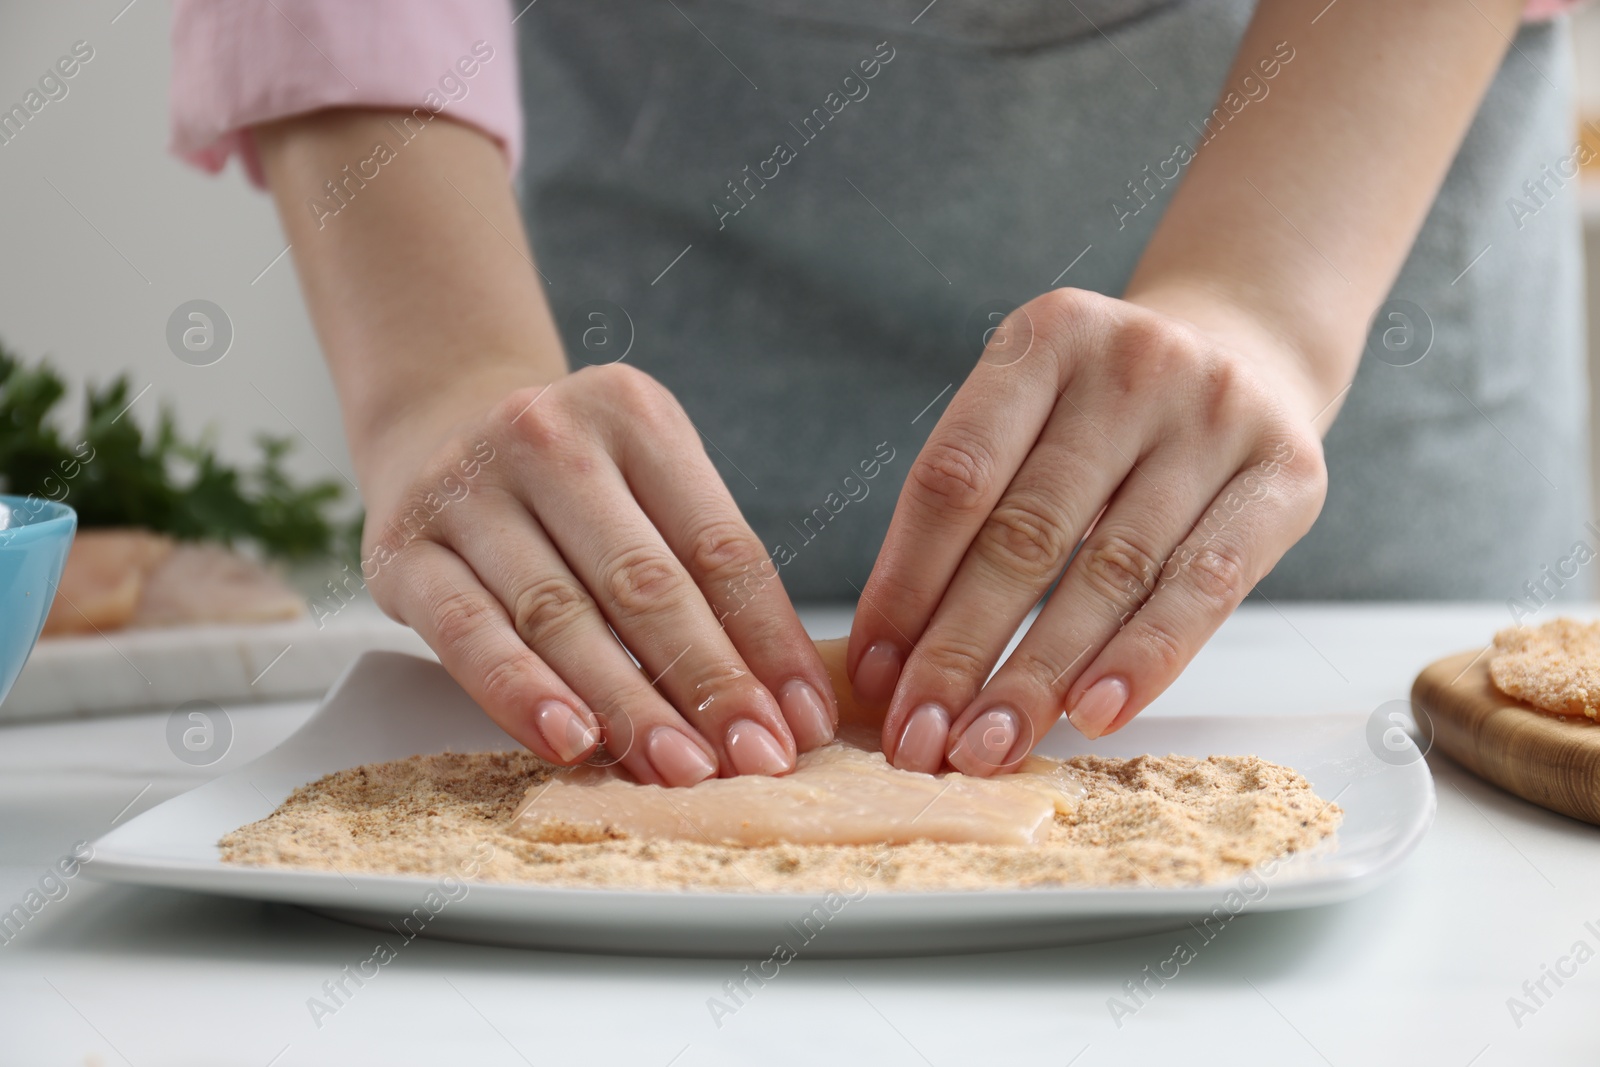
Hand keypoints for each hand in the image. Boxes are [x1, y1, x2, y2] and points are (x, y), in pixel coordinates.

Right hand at [360, 364, 836, 784]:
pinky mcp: (402, 549)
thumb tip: (780, 700)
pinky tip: (572, 743)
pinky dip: (522, 694)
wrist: (437, 426)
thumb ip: (705, 573)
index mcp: (632, 414)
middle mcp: (546, 437)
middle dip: (709, 683)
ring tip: (681, 768)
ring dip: (628, 705)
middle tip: (756, 761)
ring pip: (560, 616)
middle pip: (644, 583)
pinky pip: (469, 634)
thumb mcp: (647, 485)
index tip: (802, 720)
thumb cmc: (572, 483)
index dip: (767, 641)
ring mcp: (466, 488)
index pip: (717, 545)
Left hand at [847, 287, 1328, 774]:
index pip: (956, 476)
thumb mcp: (1032, 411)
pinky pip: (1206, 586)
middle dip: (961, 650)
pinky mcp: (1286, 472)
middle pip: (1027, 533)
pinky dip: (1145, 658)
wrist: (1250, 347)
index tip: (873, 674)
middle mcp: (1132, 363)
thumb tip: (893, 657)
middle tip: (921, 737)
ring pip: (1111, 571)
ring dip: (1040, 675)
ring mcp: (1216, 413)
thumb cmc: (1107, 408)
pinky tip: (1094, 714)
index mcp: (1045, 338)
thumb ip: (970, 505)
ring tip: (990, 746)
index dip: (905, 583)